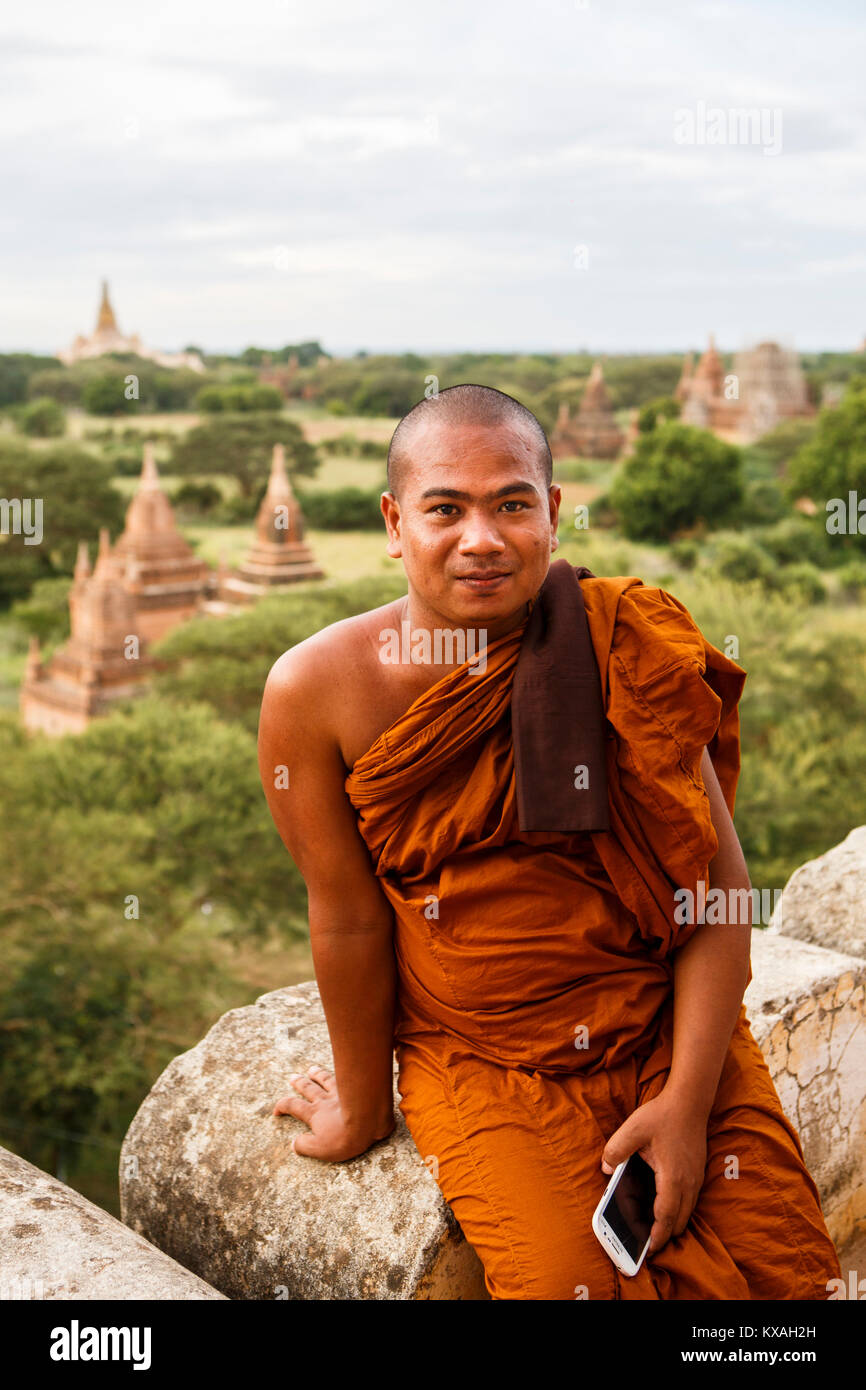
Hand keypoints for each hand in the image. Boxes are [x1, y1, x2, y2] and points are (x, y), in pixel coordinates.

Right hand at [272, 1065, 394, 1161]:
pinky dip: (341, 1071)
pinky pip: (344, 1076)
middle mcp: (325, 1100)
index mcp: (314, 1114)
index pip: (293, 1106)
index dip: (282, 1106)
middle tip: (292, 1077)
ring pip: (325, 1079)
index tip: (276, 1110)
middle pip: (308, 1088)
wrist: (369, 1119)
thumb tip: (293, 1144)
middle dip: (299, 1083)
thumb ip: (304, 1146)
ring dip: (317, 1074)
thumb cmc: (345, 1137)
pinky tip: (342, 1067)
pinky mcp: (356, 1088)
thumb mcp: (320, 1149)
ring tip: (312, 1069)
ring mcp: (341, 1091)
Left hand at [600, 1090, 707, 1255]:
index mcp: (672, 1177)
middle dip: (666, 1236)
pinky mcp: (698, 1172)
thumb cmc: (662, 1115)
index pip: (666, 1216)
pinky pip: (691, 1201)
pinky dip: (680, 1211)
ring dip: (674, 1224)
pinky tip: (667, 1208)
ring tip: (657, 1232)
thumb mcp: (633, 1129)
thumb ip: (616, 1150)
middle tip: (649, 1246)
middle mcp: (688, 1182)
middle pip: (680, 1220)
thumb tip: (605, 1168)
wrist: (690, 1101)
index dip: (657, 1235)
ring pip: (688, 1212)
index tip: (648, 1249)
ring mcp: (696, 1178)